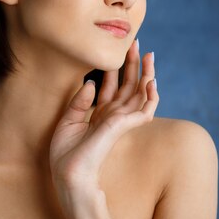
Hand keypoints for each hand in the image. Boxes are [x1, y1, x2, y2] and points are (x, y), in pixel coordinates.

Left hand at [49, 39, 158, 192]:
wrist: (68, 174)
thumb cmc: (66, 155)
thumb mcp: (68, 121)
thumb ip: (80, 101)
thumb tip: (90, 82)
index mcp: (100, 114)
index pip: (113, 87)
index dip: (117, 69)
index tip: (121, 50)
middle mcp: (113, 116)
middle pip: (129, 86)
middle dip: (134, 65)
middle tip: (139, 44)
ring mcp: (120, 121)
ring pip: (141, 94)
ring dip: (147, 74)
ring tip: (150, 55)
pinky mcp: (123, 126)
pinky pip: (145, 110)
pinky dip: (151, 97)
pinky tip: (152, 81)